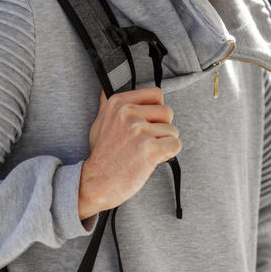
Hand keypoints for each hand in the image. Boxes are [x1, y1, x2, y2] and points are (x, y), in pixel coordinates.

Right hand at [78, 87, 179, 219]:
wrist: (95, 183)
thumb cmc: (101, 155)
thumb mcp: (99, 123)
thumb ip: (107, 104)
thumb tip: (106, 88)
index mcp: (118, 103)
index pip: (156, 93)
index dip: (157, 108)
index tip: (150, 121)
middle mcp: (128, 113)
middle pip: (167, 112)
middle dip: (162, 128)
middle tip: (147, 141)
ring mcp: (139, 131)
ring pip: (173, 131)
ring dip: (164, 143)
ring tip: (146, 152)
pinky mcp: (149, 149)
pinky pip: (176, 145)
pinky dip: (168, 154)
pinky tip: (153, 159)